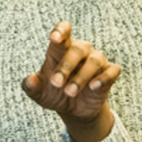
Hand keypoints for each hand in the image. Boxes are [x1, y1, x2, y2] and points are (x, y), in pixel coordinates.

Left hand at [22, 21, 120, 141]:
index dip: (60, 31)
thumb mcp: (40, 93)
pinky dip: (103, 78)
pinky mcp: (109, 72)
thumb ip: (32, 86)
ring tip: (70, 92)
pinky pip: (112, 70)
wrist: (73, 110)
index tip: (55, 38)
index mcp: (62, 49)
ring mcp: (97, 60)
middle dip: (66, 66)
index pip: (63, 31)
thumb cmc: (54, 94)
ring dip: (81, 77)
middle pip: (77, 49)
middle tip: (56, 83)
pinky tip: (93, 87)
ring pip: (94, 60)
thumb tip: (30, 79)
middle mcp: (81, 50)